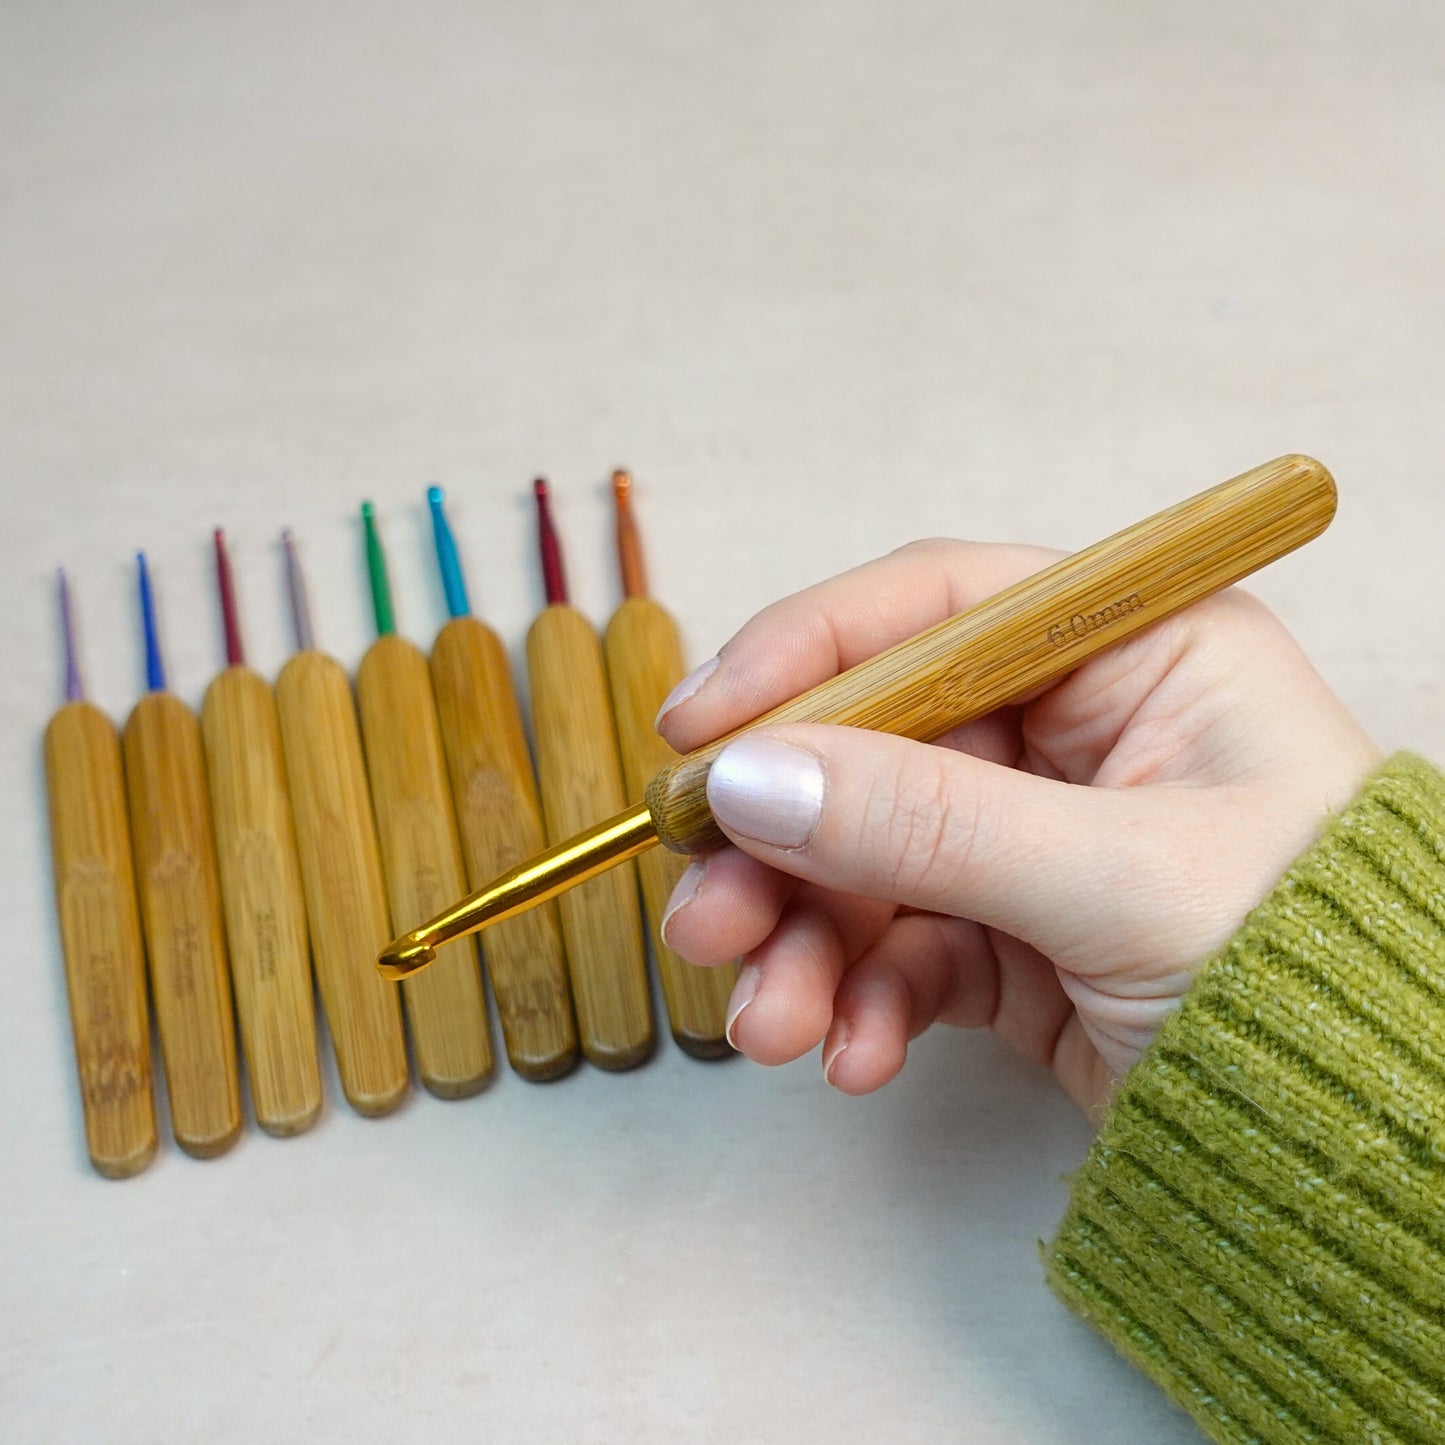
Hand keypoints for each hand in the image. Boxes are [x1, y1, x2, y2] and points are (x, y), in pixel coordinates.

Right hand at [656, 539, 1380, 1116]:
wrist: (1367, 1147)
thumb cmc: (1306, 970)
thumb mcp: (1118, 878)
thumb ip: (928, 822)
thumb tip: (749, 777)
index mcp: (1131, 653)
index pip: (932, 611)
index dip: (801, 656)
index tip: (697, 729)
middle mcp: (1073, 731)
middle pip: (874, 747)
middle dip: (784, 841)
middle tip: (706, 913)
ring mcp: (1032, 836)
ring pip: (868, 860)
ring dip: (805, 941)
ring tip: (771, 1021)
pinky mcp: (1008, 935)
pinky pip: (901, 947)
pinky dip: (863, 1000)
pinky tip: (853, 1055)